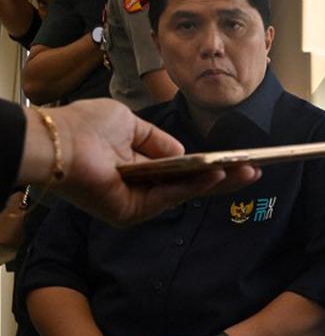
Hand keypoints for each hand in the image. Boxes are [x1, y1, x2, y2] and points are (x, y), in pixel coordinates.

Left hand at [20, 99, 260, 225]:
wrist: (59, 141)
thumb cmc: (85, 126)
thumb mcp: (130, 123)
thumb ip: (158, 140)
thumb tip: (183, 152)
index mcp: (137, 167)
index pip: (180, 169)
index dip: (207, 164)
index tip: (234, 158)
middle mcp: (139, 188)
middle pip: (189, 184)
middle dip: (223, 177)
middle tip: (254, 169)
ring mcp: (136, 203)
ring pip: (185, 192)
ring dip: (218, 182)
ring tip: (248, 171)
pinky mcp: (131, 212)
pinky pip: (170, 197)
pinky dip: (195, 186)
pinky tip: (219, 174)